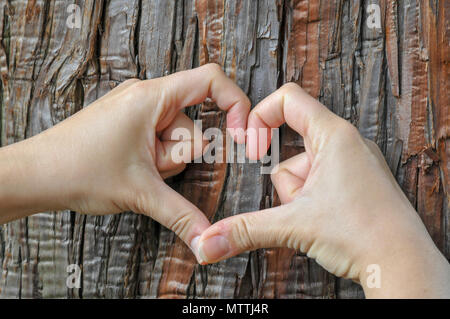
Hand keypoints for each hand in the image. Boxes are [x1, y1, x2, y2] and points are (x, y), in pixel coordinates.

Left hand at [0, 64, 249, 259]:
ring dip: (164, 161)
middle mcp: (146, 98)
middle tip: (151, 167)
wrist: (34, 176)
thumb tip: (208, 238)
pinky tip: (133, 169)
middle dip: (178, 155)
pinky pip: (160, 141)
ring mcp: (137, 112)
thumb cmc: (76, 169)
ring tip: (136, 170)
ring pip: (176, 138)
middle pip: (193, 125)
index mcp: (151, 97)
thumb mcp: (140, 192)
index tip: (242, 134)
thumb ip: (182, 215)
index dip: (235, 104)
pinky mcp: (130, 126)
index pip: (210, 81)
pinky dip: (154, 160)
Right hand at [197, 83, 449, 297]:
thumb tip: (207, 242)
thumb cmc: (364, 234)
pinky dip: (311, 201)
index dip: (260, 116)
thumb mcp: (294, 225)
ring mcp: (351, 164)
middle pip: (290, 147)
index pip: (289, 99)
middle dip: (285, 180)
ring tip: (317, 216)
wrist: (403, 265)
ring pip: (303, 170)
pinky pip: (318, 183)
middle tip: (298, 202)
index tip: (252, 148)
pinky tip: (325, 220)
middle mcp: (346, 144)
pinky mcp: (354, 183)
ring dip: (298, 196)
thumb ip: (244, 230)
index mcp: (333, 136)